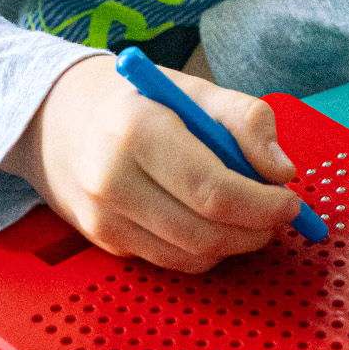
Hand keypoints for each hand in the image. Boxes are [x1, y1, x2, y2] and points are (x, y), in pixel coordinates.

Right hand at [0, 55, 298, 272]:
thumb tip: (281, 171)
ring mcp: (104, 218)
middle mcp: (112, 180)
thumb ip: (246, 119)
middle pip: (203, 233)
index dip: (261, 204)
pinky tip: (213, 221)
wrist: (58, 120)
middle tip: (280, 214)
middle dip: (255, 230)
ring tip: (251, 217)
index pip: (211, 190)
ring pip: (191, 257)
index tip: (290, 201)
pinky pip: (171, 260)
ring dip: (234, 244)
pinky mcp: (105, 243)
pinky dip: (204, 249)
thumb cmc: (137, 102)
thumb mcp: (194, 89)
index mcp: (137, 131)